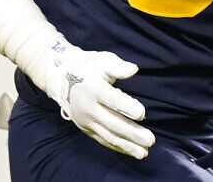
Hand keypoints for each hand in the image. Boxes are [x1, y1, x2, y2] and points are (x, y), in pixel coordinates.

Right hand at [45, 42, 155, 158]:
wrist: (62, 77)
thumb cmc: (90, 67)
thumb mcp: (103, 61)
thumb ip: (118, 67)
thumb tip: (134, 69)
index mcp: (93, 87)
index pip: (112, 100)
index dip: (127, 106)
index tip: (142, 113)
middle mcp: (88, 107)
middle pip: (112, 123)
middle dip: (132, 133)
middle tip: (151, 140)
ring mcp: (86, 120)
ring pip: (108, 135)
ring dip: (127, 145)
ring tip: (144, 152)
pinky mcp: (85, 128)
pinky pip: (102, 140)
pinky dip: (117, 146)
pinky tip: (131, 151)